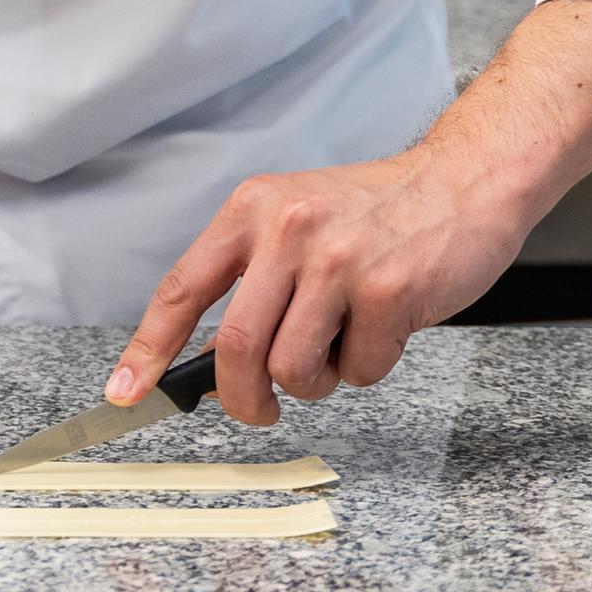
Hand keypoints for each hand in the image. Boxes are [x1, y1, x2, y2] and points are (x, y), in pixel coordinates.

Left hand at [110, 151, 529, 426]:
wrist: (465, 181)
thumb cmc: (379, 212)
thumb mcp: (297, 223)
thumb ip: (253, 282)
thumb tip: (208, 361)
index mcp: (253, 209)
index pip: (183, 288)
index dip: (148, 348)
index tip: (126, 391)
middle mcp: (288, 229)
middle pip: (236, 348)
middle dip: (242, 399)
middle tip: (260, 409)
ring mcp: (338, 260)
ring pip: (292, 368)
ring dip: (315, 382)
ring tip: (341, 345)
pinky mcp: (387, 290)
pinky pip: (358, 371)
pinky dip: (370, 367)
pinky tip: (386, 327)